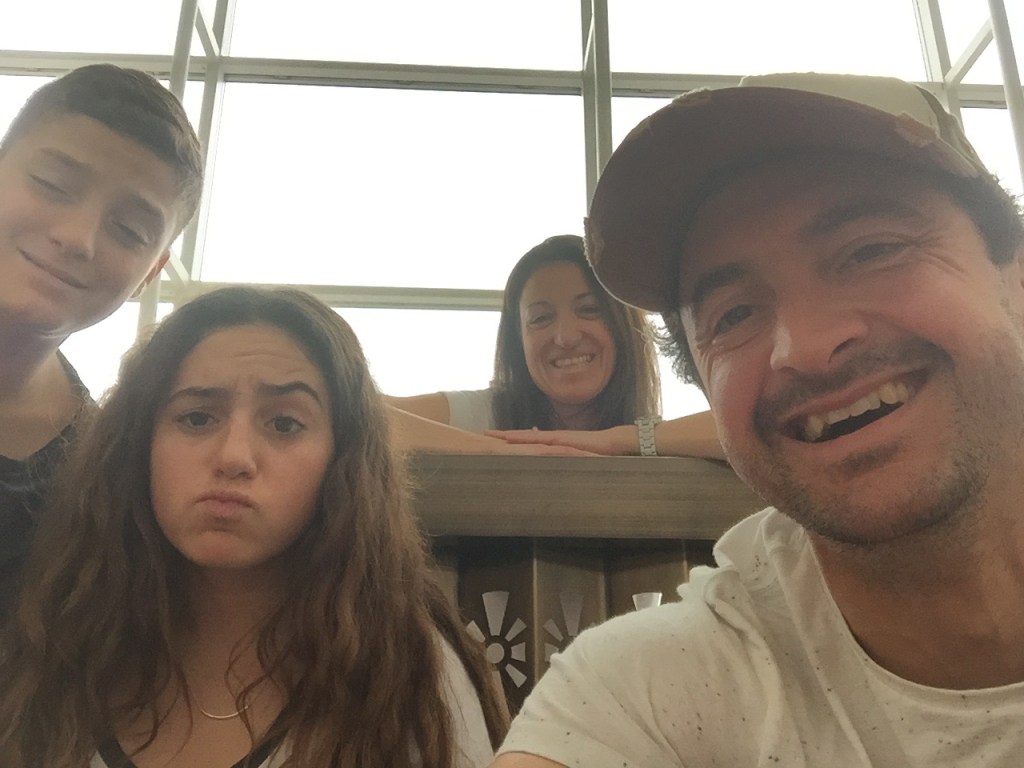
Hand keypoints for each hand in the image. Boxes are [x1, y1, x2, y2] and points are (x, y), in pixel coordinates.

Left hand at [485, 427, 619, 455]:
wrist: (610, 443)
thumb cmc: (594, 453)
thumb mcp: (574, 460)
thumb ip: (563, 464)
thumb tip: (553, 473)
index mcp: (551, 443)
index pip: (527, 441)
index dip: (511, 440)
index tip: (495, 440)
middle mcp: (550, 438)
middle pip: (522, 435)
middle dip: (503, 435)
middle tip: (483, 433)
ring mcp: (555, 438)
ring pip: (527, 436)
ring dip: (510, 435)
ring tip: (492, 435)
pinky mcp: (560, 441)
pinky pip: (540, 440)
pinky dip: (526, 439)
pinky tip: (514, 439)